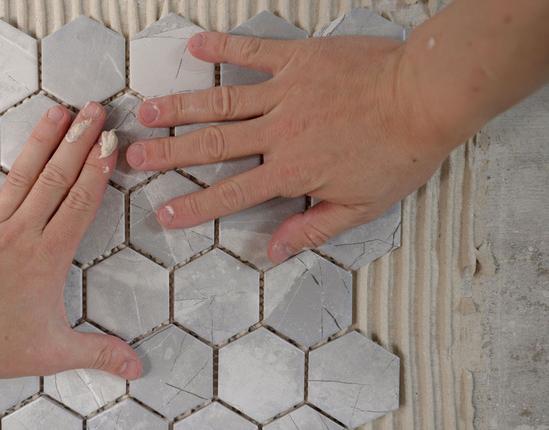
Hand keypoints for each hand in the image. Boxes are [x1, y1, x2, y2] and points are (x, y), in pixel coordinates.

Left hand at [0, 102, 141, 380]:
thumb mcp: (54, 352)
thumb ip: (98, 353)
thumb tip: (135, 366)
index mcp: (48, 256)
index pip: (81, 204)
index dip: (99, 171)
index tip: (111, 144)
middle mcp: (23, 233)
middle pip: (56, 179)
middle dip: (79, 142)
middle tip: (94, 112)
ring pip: (22, 176)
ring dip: (40, 141)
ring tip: (57, 112)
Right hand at [126, 32, 457, 263]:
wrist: (427, 96)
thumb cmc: (399, 151)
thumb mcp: (362, 206)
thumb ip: (312, 227)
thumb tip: (274, 250)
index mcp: (293, 171)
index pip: (232, 193)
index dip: (194, 206)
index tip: (164, 213)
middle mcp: (281, 133)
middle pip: (213, 146)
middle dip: (169, 153)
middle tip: (134, 157)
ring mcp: (287, 93)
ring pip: (223, 103)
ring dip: (182, 107)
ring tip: (148, 111)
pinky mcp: (299, 60)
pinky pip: (254, 53)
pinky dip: (225, 49)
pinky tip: (196, 46)